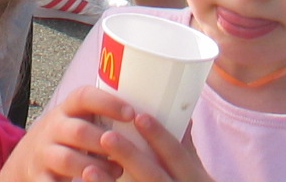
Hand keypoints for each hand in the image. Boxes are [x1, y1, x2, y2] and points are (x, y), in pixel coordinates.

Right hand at [0, 86, 131, 181]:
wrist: (28, 158)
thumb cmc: (67, 138)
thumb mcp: (77, 120)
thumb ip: (101, 117)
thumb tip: (146, 117)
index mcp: (67, 109)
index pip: (84, 97)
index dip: (107, 103)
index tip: (131, 113)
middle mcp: (53, 128)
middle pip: (79, 131)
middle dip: (104, 142)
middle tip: (126, 153)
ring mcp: (44, 153)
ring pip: (67, 159)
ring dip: (94, 168)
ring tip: (116, 173)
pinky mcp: (39, 176)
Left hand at [99, 111, 213, 181]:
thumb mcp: (195, 172)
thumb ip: (185, 147)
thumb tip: (179, 109)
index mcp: (195, 178)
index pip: (177, 155)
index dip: (160, 136)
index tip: (139, 116)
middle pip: (154, 176)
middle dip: (130, 157)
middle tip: (107, 136)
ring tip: (90, 168)